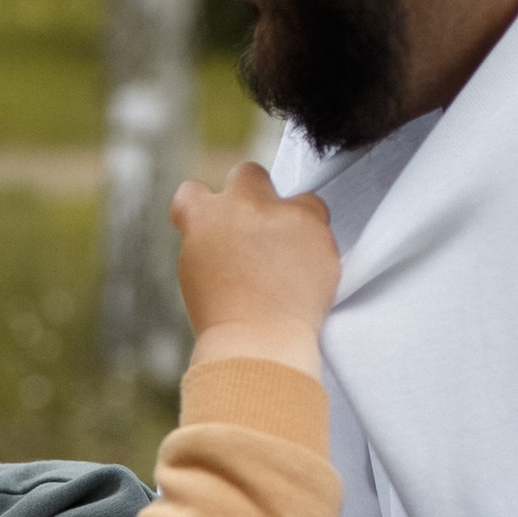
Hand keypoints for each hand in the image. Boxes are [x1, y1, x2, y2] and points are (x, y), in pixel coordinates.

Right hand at [171, 161, 339, 347]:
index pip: (193, 192)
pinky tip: (306, 278)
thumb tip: (225, 233)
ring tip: (292, 260)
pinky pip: (324, 231)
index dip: (204, 208)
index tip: (216, 225)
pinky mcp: (318, 230)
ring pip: (301, 199)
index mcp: (204, 216)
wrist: (260, 343)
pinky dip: (318, 251)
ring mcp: (284, 214)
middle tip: (259, 228)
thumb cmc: (225, 320)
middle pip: (249, 173)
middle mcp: (244, 205)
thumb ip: (211, 241)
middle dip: (252, 193)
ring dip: (298, 221)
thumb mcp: (198, 274)